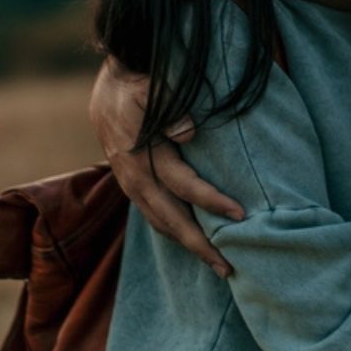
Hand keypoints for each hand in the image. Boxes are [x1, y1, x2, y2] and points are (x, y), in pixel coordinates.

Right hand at [88, 57, 243, 277]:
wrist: (110, 84)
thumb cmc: (139, 83)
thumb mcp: (151, 88)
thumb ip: (170, 109)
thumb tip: (188, 133)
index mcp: (141, 155)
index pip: (182, 184)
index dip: (210, 200)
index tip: (240, 214)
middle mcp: (134, 177)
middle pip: (170, 218)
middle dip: (200, 244)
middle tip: (229, 267)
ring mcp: (131, 185)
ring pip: (160, 224)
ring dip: (188, 245)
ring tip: (217, 264)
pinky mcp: (133, 186)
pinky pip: (154, 217)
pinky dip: (174, 233)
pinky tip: (193, 242)